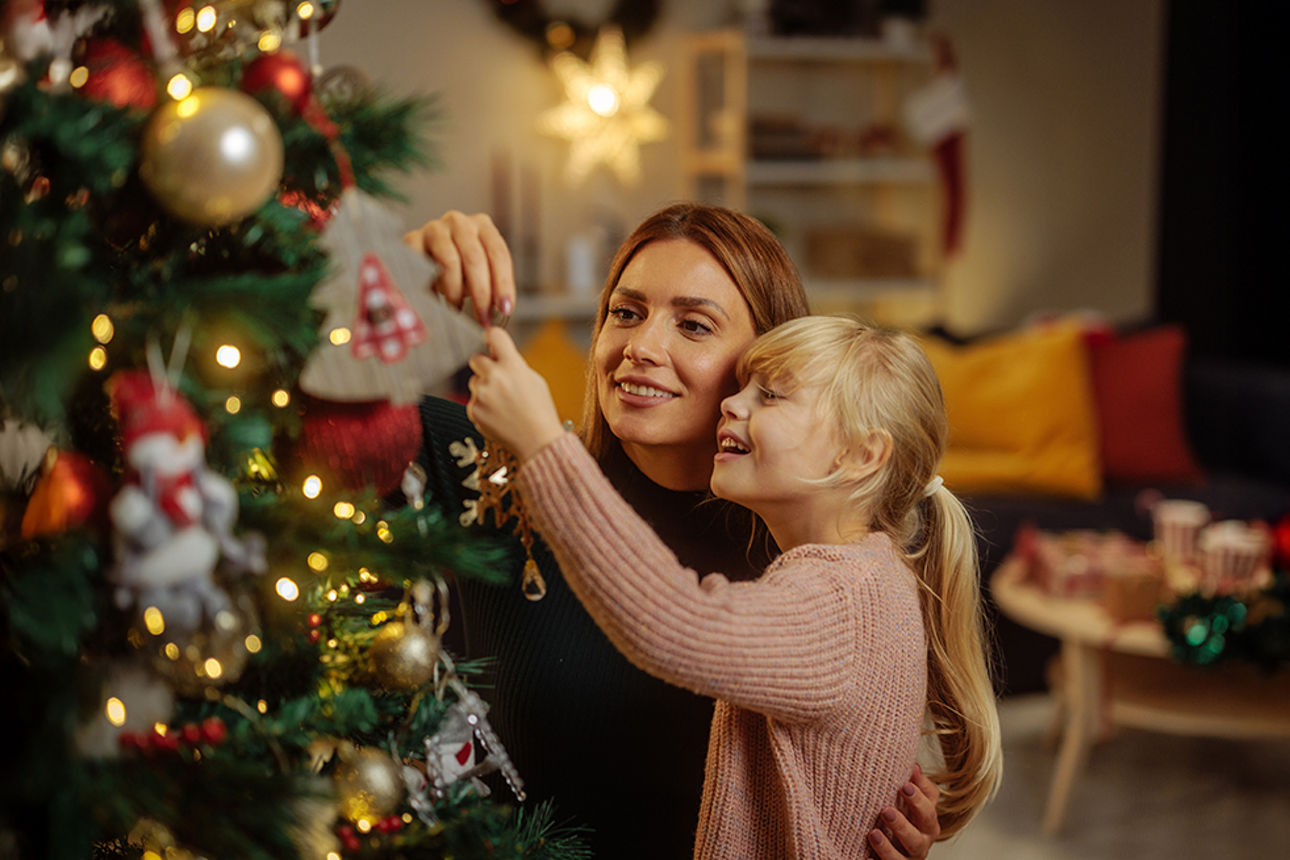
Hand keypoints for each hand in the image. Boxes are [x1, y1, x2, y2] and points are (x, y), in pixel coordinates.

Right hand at [403, 210, 515, 326]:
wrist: (421, 261)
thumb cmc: (459, 270)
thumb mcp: (479, 273)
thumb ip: (492, 285)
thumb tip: (502, 310)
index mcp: (483, 226)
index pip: (498, 254)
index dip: (503, 284)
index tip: (504, 309)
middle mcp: (459, 222)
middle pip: (475, 259)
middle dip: (481, 293)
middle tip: (482, 318)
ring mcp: (435, 229)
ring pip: (450, 262)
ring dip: (456, 292)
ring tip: (457, 309)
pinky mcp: (412, 239)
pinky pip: (424, 267)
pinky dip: (432, 288)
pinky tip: (436, 302)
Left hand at [467, 327, 564, 461]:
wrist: (537, 442)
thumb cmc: (540, 411)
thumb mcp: (534, 380)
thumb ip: (514, 365)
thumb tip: (497, 354)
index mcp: (512, 365)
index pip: (494, 335)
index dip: (491, 336)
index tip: (490, 339)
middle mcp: (494, 377)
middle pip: (476, 358)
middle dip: (485, 366)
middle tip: (497, 378)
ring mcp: (481, 395)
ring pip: (474, 382)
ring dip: (483, 388)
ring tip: (503, 404)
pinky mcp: (473, 411)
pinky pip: (473, 401)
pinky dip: (482, 406)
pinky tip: (498, 415)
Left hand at [867, 764, 941, 858]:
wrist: (888, 846)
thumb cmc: (892, 816)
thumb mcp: (898, 798)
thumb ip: (907, 782)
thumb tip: (914, 764)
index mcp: (926, 814)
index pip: (931, 798)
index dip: (921, 790)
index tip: (905, 784)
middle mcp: (924, 835)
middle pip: (926, 823)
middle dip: (908, 815)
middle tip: (886, 809)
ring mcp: (912, 854)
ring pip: (910, 849)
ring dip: (891, 843)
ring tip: (873, 833)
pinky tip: (867, 858)